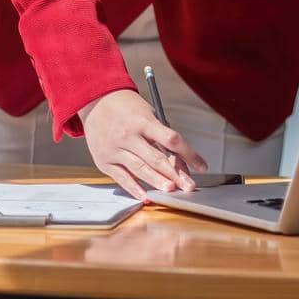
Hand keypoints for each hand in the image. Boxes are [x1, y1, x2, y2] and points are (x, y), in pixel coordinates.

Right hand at [78, 89, 208, 200]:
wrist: (96, 102)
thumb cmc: (127, 108)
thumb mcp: (147, 114)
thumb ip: (161, 136)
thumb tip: (178, 162)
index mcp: (143, 121)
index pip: (171, 140)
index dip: (189, 154)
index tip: (202, 166)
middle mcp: (128, 135)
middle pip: (156, 158)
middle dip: (174, 174)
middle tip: (188, 186)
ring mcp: (114, 149)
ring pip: (139, 169)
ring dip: (156, 182)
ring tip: (171, 190)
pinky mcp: (104, 161)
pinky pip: (121, 177)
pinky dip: (133, 188)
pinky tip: (145, 196)